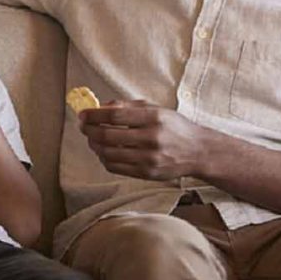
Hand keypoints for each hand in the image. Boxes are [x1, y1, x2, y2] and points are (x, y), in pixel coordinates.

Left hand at [79, 100, 207, 180]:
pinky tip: (103, 152)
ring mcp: (149, 158)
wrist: (198, 151)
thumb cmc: (174, 127)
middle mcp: (151, 138)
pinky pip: (116, 167)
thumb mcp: (156, 109)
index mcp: (153, 117)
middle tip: (83, 126)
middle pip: (108, 135)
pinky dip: (104, 159)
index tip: (82, 114)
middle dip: (89, 130)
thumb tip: (100, 106)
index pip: (115, 115)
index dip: (94, 115)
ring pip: (108, 153)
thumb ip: (128, 105)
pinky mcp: (147, 174)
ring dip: (95, 145)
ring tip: (92, 139)